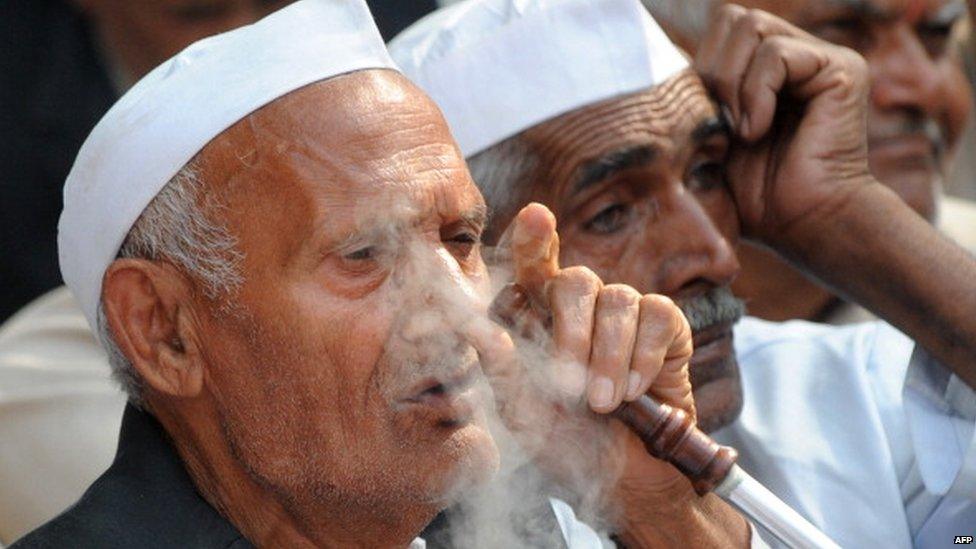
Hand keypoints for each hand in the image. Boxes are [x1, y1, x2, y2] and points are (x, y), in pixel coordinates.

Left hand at [464, 203, 695, 504]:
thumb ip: (502, 372)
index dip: (534, 239)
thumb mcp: (525, 416)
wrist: (627, 481)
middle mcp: (580, 307)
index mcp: (538, 318)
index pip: (533, 268)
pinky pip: (656, 316)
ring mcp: (623, 312)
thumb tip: (477, 330)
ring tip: (604, 404)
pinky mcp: (665, 326)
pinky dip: (644, 356)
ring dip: (609, 356)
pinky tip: (636, 390)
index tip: (535, 216)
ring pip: (618, 299)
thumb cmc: (568, 445)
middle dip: (572, 332)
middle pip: (576, 280)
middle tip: (571, 387)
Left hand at [695, 5, 873, 248]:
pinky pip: (778, 53)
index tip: (706, 123)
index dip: (700, 69)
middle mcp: (796, 55)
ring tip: (742, 131)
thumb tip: (656, 66)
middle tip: (723, 125)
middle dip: (714, 71)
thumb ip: (694, 96)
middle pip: (732, 18)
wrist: (801, 225)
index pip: (719, 30)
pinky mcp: (842, 69)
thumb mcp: (708, 138)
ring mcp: (820, 59)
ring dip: (733, 84)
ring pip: (751, 27)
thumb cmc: (754, 196)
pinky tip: (759, 131)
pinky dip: (756, 94)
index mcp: (765, 68)